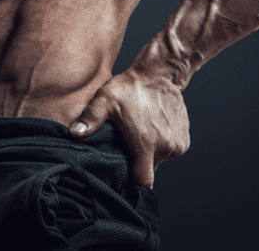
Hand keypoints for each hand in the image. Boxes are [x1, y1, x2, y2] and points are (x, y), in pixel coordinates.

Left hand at [68, 68, 189, 187]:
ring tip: (138, 134)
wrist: (159, 75)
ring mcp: (177, 145)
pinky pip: (169, 152)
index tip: (122, 177)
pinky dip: (160, 145)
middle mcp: (165, 148)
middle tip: (125, 146)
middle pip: (148, 169)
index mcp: (146, 143)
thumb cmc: (129, 88)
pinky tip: (150, 130)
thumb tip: (74, 134)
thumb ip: (90, 118)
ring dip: (149, 153)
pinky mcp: (184, 141)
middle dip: (137, 162)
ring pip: (158, 160)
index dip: (132, 183)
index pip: (143, 181)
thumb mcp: (105, 100)